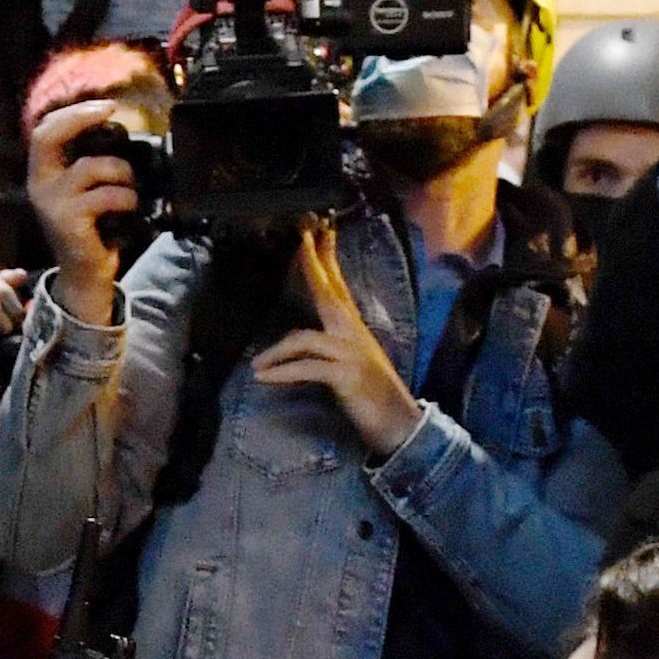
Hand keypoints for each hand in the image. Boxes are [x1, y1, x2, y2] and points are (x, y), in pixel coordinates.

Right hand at [25, 95, 143, 318]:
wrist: (85, 274)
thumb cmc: (92, 228)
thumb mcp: (84, 191)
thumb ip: (90, 163)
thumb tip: (119, 131)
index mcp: (42, 174)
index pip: (45, 131)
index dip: (73, 112)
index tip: (106, 107)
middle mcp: (39, 185)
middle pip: (48, 136)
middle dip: (81, 117)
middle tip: (110, 113)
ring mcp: (51, 203)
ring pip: (92, 167)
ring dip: (122, 172)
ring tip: (131, 188)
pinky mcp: (68, 221)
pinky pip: (107, 195)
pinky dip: (127, 198)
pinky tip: (129, 209)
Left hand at [248, 226, 420, 451]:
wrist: (402, 426)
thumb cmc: (374, 399)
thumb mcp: (353, 365)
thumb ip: (333, 347)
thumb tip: (307, 340)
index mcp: (354, 330)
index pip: (338, 287)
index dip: (327, 259)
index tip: (318, 232)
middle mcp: (354, 335)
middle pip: (329, 293)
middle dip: (313, 265)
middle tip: (302, 237)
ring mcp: (352, 354)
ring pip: (305, 338)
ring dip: (276, 353)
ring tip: (256, 367)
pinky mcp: (346, 376)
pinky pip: (307, 368)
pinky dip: (282, 373)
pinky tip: (263, 378)